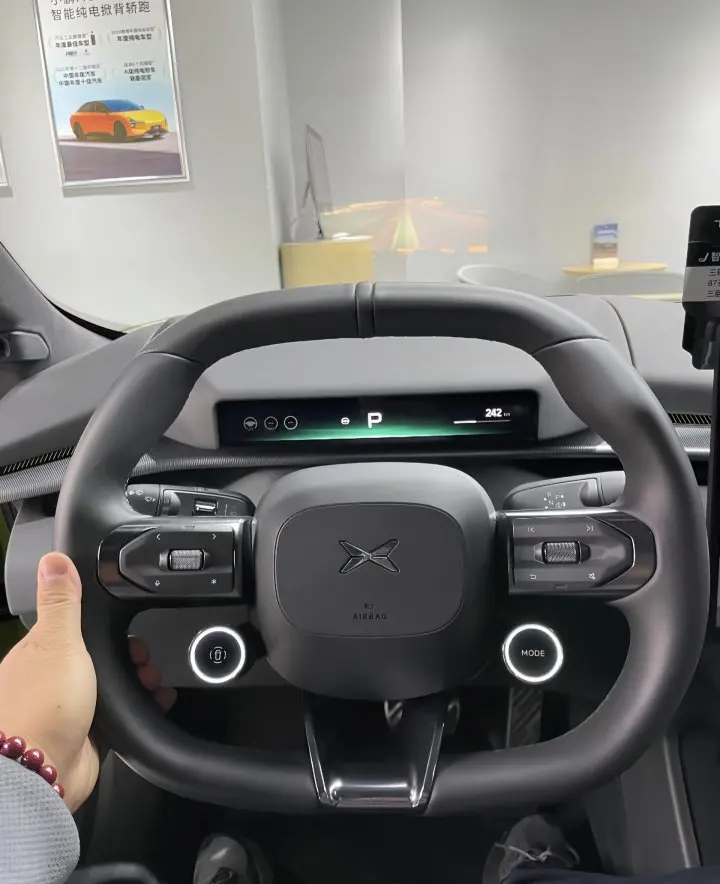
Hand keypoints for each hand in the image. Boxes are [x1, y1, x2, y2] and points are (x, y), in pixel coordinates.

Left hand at [0, 552, 175, 810]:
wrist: (41, 773)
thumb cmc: (41, 707)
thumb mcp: (57, 640)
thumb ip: (61, 601)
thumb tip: (54, 559)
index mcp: (40, 652)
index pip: (79, 627)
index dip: (107, 624)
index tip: (131, 626)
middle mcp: (54, 679)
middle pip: (101, 656)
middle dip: (130, 654)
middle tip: (144, 658)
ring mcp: (70, 709)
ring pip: (114, 684)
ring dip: (139, 680)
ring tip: (153, 681)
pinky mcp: (87, 736)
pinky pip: (121, 715)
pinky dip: (141, 707)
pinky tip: (155, 702)